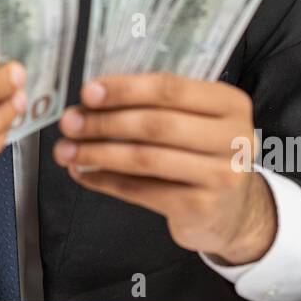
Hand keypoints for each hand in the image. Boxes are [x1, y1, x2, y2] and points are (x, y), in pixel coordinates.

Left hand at [52, 72, 276, 263]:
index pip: (171, 89)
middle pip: (156, 124)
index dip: (125, 89)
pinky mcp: (201, 208)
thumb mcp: (195, 121)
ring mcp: (222, 176)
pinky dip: (106, 181)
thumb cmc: (202, 154)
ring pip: (145, 159)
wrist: (233, 211)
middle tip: (70, 123)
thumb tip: (90, 101)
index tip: (88, 93)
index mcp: (230, 103)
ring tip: (66, 150)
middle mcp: (233, 138)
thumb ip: (154, 106)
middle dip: (105, 122)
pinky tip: (84, 173)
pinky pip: (142, 191)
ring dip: (98, 153)